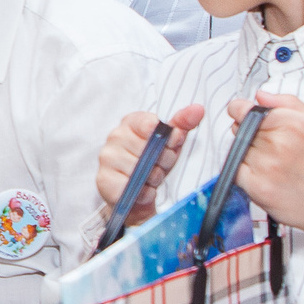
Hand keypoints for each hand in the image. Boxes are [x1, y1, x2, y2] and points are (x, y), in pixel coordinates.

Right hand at [97, 104, 203, 222]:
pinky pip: (131, 187)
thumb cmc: (152, 162)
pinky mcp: (104, 180)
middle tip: (160, 167)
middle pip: (148, 149)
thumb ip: (183, 124)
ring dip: (153, 179)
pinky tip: (143, 191)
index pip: (151, 124)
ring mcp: (107, 158)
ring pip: (141, 169)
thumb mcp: (171, 142)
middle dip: (162, 162)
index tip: (170, 146)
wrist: (136, 193)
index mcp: (131, 122)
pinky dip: (143, 193)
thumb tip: (198, 109)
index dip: (167, 139)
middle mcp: (115, 136)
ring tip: (150, 179)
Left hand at [226, 92, 303, 238]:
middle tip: (271, 146)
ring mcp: (268, 166)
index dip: (240, 111)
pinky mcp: (259, 188)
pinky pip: (235, 171)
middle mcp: (280, 143)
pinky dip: (244, 172)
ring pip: (238, 150)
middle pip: (240, 129)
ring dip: (248, 154)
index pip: (243, 109)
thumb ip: (287, 103)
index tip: (242, 115)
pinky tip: (265, 175)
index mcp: (294, 123)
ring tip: (273, 163)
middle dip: (249, 134)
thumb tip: (260, 95)